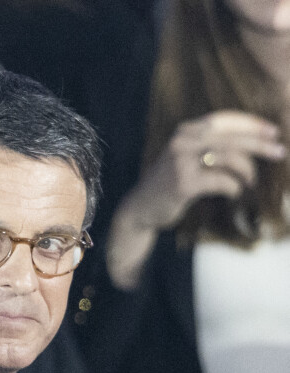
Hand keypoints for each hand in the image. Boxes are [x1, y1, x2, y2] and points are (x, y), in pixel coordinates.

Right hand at [106, 110, 286, 289]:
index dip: (251, 124)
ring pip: (229, 158)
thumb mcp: (187, 158)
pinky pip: (221, 181)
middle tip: (280, 152)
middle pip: (230, 137)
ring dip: (247, 172)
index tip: (273, 132)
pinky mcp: (183, 184)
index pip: (224, 120)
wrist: (140, 208)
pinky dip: (234, 188)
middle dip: (259, 144)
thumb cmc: (169, 184)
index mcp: (185, 131)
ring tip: (251, 183)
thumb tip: (253, 144)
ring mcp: (181, 162)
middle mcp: (182, 141)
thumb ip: (210, 147)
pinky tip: (233, 193)